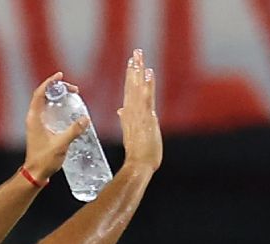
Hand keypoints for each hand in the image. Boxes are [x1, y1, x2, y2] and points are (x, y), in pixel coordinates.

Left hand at [23, 73, 91, 181]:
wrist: (35, 173)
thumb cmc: (44, 160)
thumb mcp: (61, 144)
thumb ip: (73, 131)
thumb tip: (85, 119)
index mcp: (34, 118)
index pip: (40, 93)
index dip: (50, 83)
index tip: (60, 76)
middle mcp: (33, 118)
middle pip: (43, 96)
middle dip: (57, 89)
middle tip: (72, 89)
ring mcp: (36, 124)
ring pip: (46, 104)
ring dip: (57, 97)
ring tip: (70, 95)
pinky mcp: (40, 130)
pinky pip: (48, 112)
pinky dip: (57, 107)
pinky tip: (67, 110)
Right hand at [116, 49, 160, 173]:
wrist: (138, 165)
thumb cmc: (137, 156)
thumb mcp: (131, 135)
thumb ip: (126, 121)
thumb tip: (121, 110)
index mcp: (129, 116)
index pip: (129, 92)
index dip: (130, 77)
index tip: (131, 63)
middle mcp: (132, 112)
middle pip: (132, 86)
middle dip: (134, 69)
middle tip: (135, 52)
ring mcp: (139, 114)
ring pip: (138, 88)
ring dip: (139, 71)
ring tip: (139, 56)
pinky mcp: (146, 118)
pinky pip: (146, 97)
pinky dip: (147, 84)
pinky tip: (148, 72)